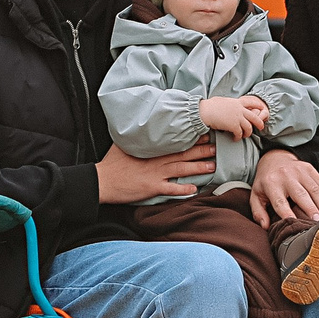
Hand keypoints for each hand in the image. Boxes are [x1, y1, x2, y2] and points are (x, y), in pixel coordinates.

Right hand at [96, 140, 215, 204]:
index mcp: (151, 150)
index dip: (191, 139)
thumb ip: (136, 139)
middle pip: (183, 154)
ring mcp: (155, 174)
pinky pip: (171, 189)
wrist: (102, 181)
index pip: (175, 142)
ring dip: (198, 168)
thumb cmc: (112, 163)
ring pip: (181, 170)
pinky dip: (183, 189)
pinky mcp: (152, 188)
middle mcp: (156, 161)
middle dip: (201, 151)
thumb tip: (140, 128)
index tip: (204, 134)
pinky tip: (195, 189)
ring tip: (212, 166)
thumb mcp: (123, 145)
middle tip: (215, 147)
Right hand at [198, 96, 268, 137]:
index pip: (251, 101)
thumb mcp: (222, 101)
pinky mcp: (233, 126)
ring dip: (248, 133)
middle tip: (261, 127)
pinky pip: (240, 134)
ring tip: (244, 136)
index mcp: (237, 102)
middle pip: (255, 117)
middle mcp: (239, 109)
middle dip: (260, 123)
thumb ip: (229, 104)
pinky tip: (235, 139)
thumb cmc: (209, 106)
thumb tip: (227, 104)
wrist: (204, 112)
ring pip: (249, 128)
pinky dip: (238, 137)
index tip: (262, 108)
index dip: (258, 105)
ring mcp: (237, 118)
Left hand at [250, 147, 318, 227]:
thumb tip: (265, 226)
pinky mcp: (309, 169)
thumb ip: (258, 212)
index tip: (295, 225)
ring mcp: (299, 170)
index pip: (280, 202)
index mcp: (271, 183)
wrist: (275, 158)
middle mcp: (286, 175)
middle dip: (311, 210)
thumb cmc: (266, 182)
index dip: (287, 214)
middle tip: (318, 223)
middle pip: (301, 195)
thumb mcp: (256, 195)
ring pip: (314, 189)